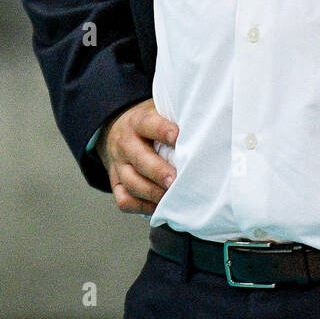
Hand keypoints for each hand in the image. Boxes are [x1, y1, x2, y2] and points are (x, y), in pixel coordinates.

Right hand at [97, 98, 178, 213]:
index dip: (162, 131)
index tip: (178, 137)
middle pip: (139, 159)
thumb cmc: (149, 123)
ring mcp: (118, 165)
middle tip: (176, 180)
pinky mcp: (116, 184)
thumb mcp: (158, 112)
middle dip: (159, 172)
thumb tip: (204, 125)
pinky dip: (142, 207)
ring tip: (172, 198)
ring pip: (132, 182)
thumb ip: (175, 118)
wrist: (115, 131)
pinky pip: (125, 200)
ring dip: (153, 193)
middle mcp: (125, 144)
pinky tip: (160, 206)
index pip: (148, 124)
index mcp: (138, 122)